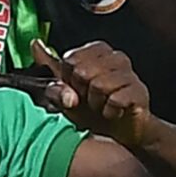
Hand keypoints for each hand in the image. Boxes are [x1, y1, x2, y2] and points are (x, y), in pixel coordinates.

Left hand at [32, 39, 157, 147]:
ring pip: (99, 85)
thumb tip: (35, 43)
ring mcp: (131, 74)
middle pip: (83, 72)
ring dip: (96, 103)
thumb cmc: (92, 108)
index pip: (70, 60)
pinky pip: (116, 100)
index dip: (69, 80)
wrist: (120, 133)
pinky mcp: (140, 92)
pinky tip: (113, 112)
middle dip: (82, 92)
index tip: (77, 89)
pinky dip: (109, 112)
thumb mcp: (65, 89)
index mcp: (97, 51)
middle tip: (90, 99)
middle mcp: (116, 57)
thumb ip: (50, 66)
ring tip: (101, 106)